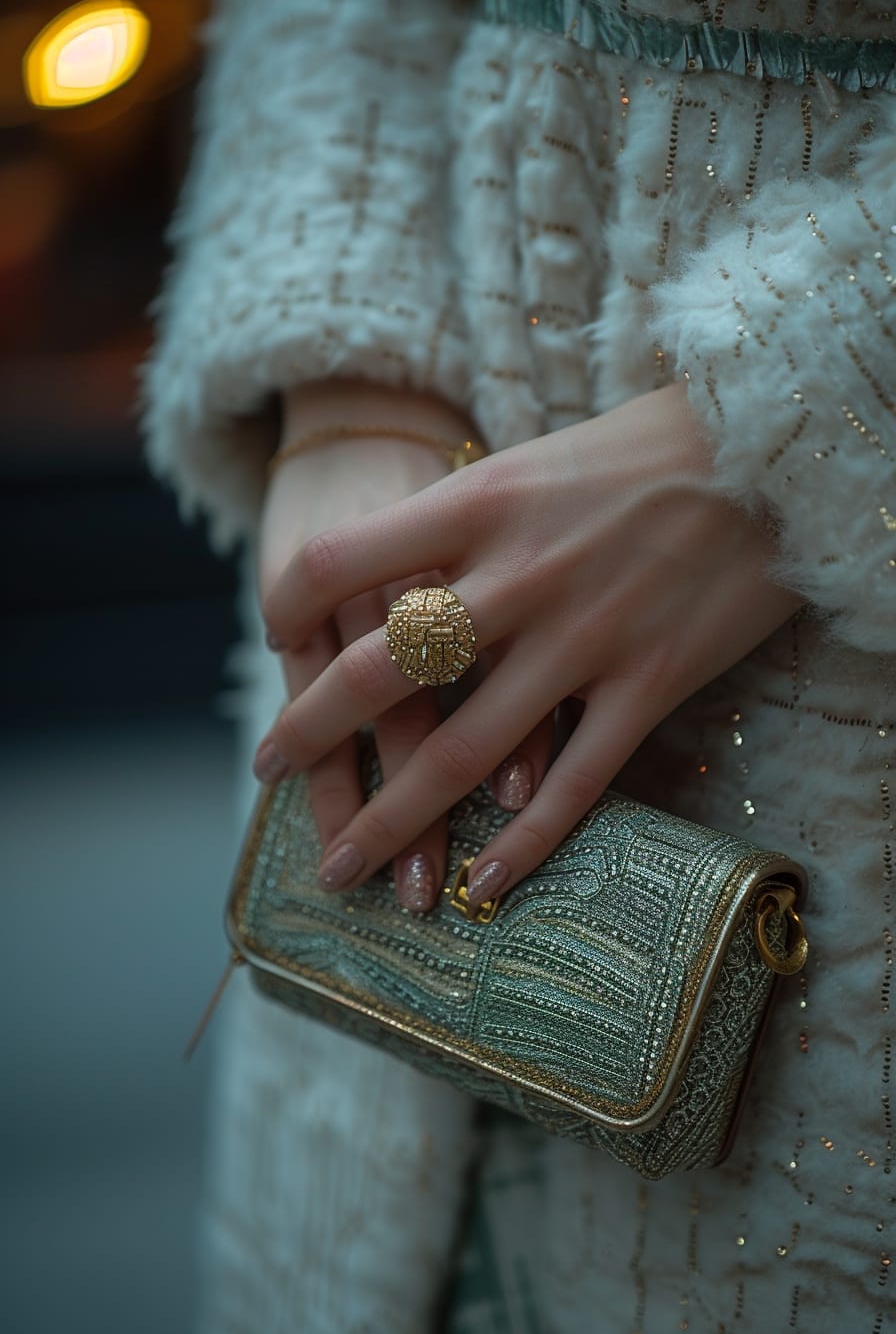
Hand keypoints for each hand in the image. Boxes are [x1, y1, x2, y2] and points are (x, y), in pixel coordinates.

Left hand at [257, 383, 800, 909]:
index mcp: (477, 503)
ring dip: (390, 823)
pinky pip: (573, 786)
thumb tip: (401, 570)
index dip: (286, 605)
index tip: (278, 637)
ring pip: (460, 756)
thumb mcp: (534, 458)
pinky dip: (522, 848)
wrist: (776, 448)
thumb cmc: (649, 444)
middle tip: (266, 769)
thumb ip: (464, 519)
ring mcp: (583, 639)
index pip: (336, 562)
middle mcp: (516, 576)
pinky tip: (482, 888)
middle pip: (375, 674)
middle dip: (307, 734)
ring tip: (340, 869)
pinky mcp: (650, 685)